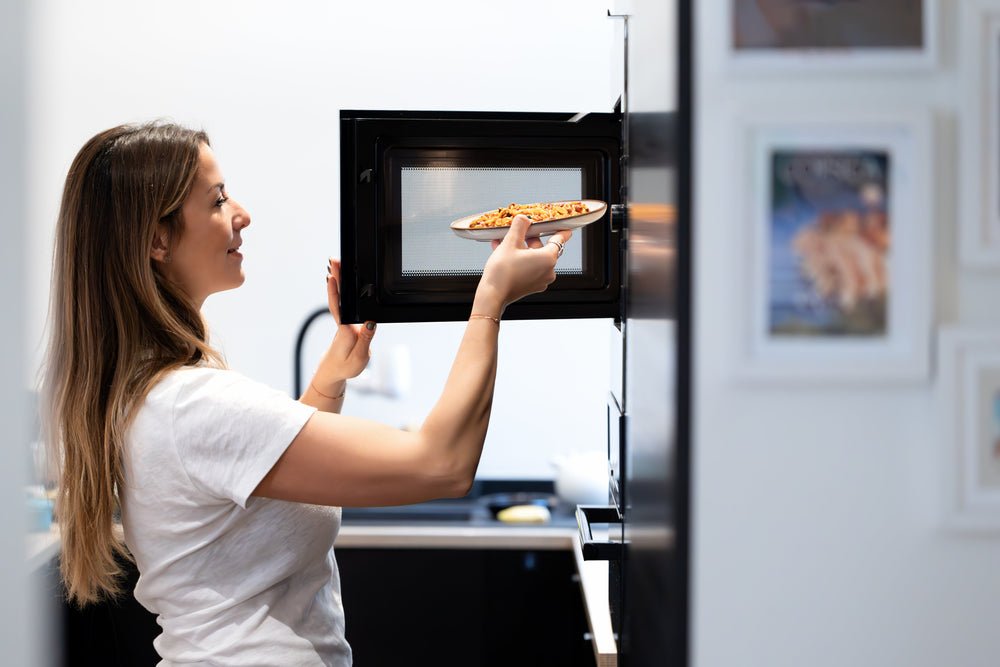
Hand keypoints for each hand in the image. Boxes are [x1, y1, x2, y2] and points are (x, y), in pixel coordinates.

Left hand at [317, 258, 375, 384]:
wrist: (333, 371)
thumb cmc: (346, 366)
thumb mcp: (358, 357)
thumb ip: (365, 340)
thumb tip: (370, 323)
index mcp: (345, 331)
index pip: (339, 308)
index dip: (335, 293)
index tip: (333, 278)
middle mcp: (341, 324)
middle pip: (338, 298)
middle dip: (336, 278)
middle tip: (334, 260)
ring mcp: (342, 322)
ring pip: (339, 298)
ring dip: (337, 280)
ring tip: (336, 264)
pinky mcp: (344, 323)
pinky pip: (342, 303)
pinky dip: (340, 290)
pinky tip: (340, 281)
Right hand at [475, 215, 571, 314]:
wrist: (493, 295)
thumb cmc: (503, 272)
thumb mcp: (510, 242)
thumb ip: (519, 226)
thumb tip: (524, 218)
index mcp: (548, 259)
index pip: (559, 241)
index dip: (561, 232)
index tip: (565, 229)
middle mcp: (548, 271)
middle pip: (543, 249)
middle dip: (530, 240)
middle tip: (518, 233)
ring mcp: (540, 280)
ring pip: (534, 258)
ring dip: (521, 249)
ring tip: (505, 243)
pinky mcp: (532, 287)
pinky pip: (529, 268)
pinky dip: (520, 260)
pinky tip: (505, 254)